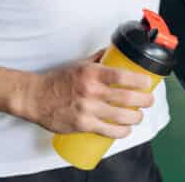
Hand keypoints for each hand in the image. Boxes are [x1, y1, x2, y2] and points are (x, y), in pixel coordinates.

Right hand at [19, 49, 154, 137]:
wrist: (35, 97)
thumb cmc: (57, 80)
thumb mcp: (79, 64)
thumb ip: (98, 59)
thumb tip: (114, 52)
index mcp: (92, 74)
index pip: (122, 76)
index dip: (139, 81)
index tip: (148, 82)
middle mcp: (91, 92)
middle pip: (126, 98)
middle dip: (144, 101)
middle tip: (149, 101)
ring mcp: (87, 110)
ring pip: (120, 116)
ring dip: (135, 117)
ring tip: (138, 116)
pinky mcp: (82, 125)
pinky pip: (107, 130)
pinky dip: (121, 132)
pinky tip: (126, 130)